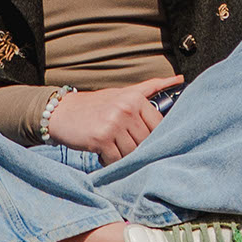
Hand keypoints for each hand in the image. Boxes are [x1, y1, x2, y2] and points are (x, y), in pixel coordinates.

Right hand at [43, 75, 181, 163]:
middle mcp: (125, 110)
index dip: (151, 137)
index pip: (158, 126)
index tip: (139, 138)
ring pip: (132, 153)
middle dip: (136, 148)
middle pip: (145, 142)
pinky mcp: (101, 139)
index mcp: (134, 99)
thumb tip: (179, 79)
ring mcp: (113, 124)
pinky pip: (116, 160)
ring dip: (123, 156)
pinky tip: (103, 152)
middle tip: (122, 144)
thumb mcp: (123, 93)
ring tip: (112, 146)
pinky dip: (110, 161)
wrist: (62, 113)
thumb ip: (151, 87)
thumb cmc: (95, 105)